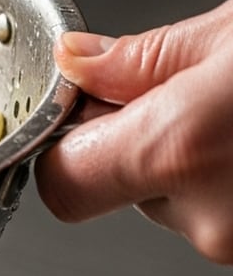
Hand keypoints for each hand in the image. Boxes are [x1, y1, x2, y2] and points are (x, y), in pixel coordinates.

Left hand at [37, 0, 232, 264]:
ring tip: (229, 112)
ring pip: (174, 202)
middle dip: (136, 140)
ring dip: (186, 160)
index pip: (60, 181)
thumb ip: (142, 57)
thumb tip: (77, 61)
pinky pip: (218, 211)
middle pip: (118, 188)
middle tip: (186, 93)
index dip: (64, 142)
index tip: (85, 106)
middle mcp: (210, 218)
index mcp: (177, 151)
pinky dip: (222, 177)